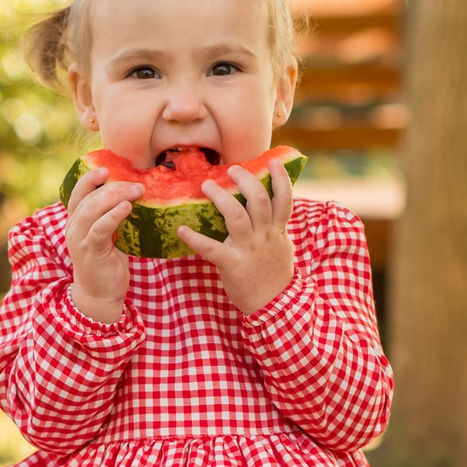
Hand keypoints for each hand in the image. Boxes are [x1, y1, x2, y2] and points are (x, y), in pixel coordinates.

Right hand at [64, 165, 141, 322]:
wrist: (100, 296)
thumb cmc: (106, 264)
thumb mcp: (107, 237)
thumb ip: (111, 218)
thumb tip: (133, 198)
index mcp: (75, 222)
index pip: (77, 193)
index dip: (89, 178)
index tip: (106, 168)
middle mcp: (73, 228)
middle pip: (88, 198)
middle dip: (112, 186)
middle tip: (136, 184)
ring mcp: (80, 240)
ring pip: (92, 210)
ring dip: (115, 197)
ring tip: (136, 191)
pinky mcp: (91, 252)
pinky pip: (100, 229)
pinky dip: (113, 216)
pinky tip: (127, 208)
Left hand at [177, 162, 293, 313]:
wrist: (273, 305)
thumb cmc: (274, 273)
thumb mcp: (283, 246)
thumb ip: (277, 226)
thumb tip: (273, 207)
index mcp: (277, 231)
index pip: (284, 199)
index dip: (280, 178)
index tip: (273, 161)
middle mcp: (264, 236)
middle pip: (259, 199)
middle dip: (245, 180)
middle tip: (231, 169)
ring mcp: (248, 249)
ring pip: (237, 216)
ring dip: (221, 197)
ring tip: (207, 185)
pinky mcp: (232, 264)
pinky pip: (211, 248)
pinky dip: (194, 239)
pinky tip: (181, 229)